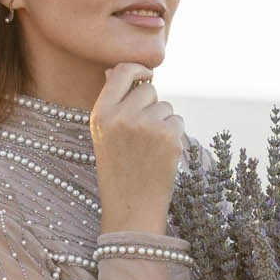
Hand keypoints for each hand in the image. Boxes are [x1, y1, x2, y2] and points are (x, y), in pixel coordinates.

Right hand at [91, 64, 184, 237]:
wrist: (132, 209)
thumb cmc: (118, 171)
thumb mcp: (104, 135)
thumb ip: (112, 102)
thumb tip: (116, 70)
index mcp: (101, 114)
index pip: (123, 71)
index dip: (138, 70)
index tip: (147, 75)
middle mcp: (122, 116)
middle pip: (149, 90)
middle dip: (151, 106)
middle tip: (142, 136)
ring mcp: (147, 126)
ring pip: (166, 107)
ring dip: (163, 123)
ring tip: (150, 150)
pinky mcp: (169, 137)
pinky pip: (178, 122)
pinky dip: (174, 136)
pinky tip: (161, 156)